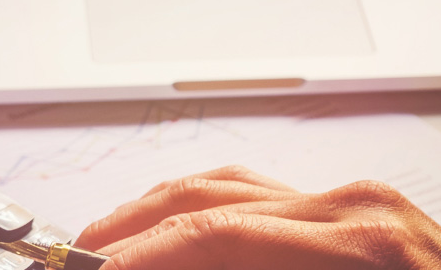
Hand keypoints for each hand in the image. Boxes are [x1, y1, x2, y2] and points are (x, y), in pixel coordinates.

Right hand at [76, 165, 440, 269]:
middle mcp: (357, 206)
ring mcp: (361, 200)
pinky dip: (204, 209)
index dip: (137, 255)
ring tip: (108, 242)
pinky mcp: (360, 208)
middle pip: (208, 195)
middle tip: (79, 256)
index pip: (212, 234)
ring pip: (228, 183)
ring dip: (158, 212)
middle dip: (130, 227)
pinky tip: (173, 229)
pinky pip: (262, 193)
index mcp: (360, 244)